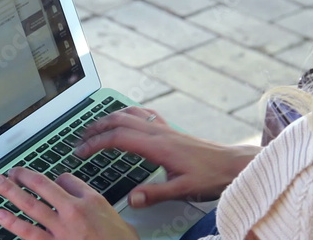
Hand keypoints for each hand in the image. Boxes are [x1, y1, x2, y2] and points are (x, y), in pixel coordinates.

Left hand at [0, 168, 138, 239]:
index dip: (57, 178)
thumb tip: (89, 204)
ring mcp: (61, 229)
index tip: (52, 181)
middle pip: (43, 186)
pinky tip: (1, 215)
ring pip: (30, 205)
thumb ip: (99, 207)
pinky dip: (12, 223)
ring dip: (11, 192)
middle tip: (12, 172)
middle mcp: (74, 211)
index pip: (67, 179)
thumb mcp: (118, 219)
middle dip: (24, 177)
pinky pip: (28, 233)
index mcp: (92, 200)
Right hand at [75, 106, 260, 207]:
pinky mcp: (170, 130)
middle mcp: (158, 132)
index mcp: (157, 146)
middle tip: (80, 138)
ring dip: (109, 117)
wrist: (233, 164)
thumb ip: (155, 194)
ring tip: (95, 126)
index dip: (95, 143)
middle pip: (119, 120)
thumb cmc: (211, 176)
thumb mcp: (183, 190)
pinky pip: (144, 114)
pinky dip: (129, 113)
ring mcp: (164, 129)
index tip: (81, 151)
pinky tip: (126, 117)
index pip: (117, 138)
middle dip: (96, 127)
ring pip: (130, 114)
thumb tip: (131, 199)